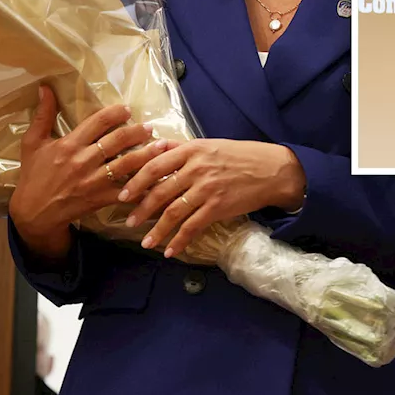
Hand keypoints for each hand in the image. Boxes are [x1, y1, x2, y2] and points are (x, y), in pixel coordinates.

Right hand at [9, 85, 168, 260]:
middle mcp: (83, 160)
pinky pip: (126, 191)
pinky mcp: (100, 198)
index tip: (127, 109)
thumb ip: (42, 116)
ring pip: (126, 164)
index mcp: (69, 144)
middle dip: (137, 131)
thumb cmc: (33, 175)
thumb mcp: (32, 144)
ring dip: (146, 154)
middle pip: (117, 141)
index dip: (116, 113)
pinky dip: (143, 187)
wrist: (33, 213)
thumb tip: (46, 88)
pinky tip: (157, 180)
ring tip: (162, 145)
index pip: (98, 122)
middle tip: (150, 126)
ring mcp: (93, 180)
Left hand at [117, 137, 306, 258]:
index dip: (136, 181)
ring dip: (157, 229)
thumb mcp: (210, 144)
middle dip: (141, 208)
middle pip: (160, 190)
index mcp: (193, 150)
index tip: (123, 194)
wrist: (272, 170)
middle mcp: (197, 168)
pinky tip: (170, 251)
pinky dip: (180, 240)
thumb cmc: (240, 155)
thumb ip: (181, 147)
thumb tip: (154, 146)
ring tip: (146, 242)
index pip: (155, 165)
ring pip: (174, 212)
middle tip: (129, 220)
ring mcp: (208, 189)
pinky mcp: (218, 207)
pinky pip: (193, 226)